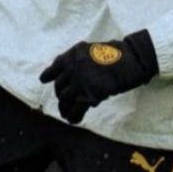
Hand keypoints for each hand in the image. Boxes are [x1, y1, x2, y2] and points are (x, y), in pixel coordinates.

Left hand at [39, 29, 158, 123]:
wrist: (130, 60)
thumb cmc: (116, 54)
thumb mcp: (92, 51)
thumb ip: (80, 61)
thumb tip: (71, 74)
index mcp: (73, 54)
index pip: (56, 66)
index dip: (48, 74)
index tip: (43, 80)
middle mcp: (72, 67)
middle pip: (60, 86)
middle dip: (60, 95)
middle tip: (63, 102)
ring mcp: (79, 81)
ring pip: (65, 99)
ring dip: (64, 108)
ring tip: (65, 114)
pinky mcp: (88, 95)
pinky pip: (76, 109)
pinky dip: (73, 116)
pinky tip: (73, 120)